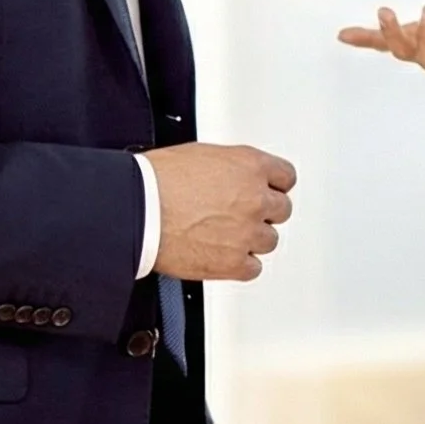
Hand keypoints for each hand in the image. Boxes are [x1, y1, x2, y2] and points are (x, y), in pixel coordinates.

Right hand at [148, 145, 296, 282]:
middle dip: (263, 211)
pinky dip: (240, 264)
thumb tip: (233, 176)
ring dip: (252, 239)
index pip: (286, 176)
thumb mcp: (202, 155)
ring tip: (226, 235)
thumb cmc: (157, 181)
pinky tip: (223, 255)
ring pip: (269, 240)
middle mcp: (256, 199)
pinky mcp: (234, 263)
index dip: (274, 184)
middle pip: (281, 210)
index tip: (268, 190)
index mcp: (250, 166)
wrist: (137, 210)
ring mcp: (247, 232)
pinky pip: (253, 268)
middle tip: (240, 213)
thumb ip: (230, 168)